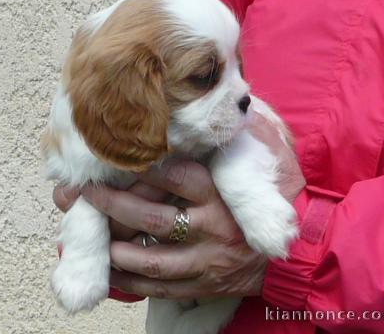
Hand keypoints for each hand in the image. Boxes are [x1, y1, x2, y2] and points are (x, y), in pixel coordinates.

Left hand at [53, 112, 304, 299]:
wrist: (300, 251)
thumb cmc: (280, 196)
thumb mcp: (272, 156)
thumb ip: (248, 128)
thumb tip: (232, 97)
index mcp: (222, 194)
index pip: (177, 176)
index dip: (143, 165)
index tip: (115, 154)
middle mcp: (210, 228)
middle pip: (153, 216)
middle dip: (113, 204)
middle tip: (83, 192)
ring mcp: (205, 261)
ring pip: (151, 257)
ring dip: (114, 246)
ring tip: (85, 231)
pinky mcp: (202, 284)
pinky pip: (160, 286)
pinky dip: (131, 280)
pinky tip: (107, 269)